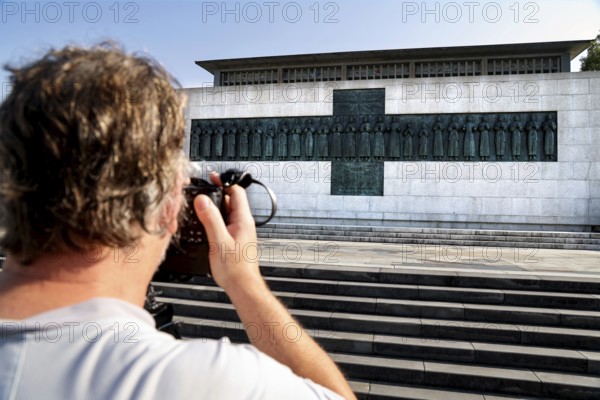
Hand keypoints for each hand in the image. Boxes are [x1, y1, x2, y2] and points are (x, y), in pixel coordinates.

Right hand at [192, 173, 261, 291]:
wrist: (242, 286)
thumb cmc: (235, 269)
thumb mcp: (219, 241)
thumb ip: (211, 219)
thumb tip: (203, 200)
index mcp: (243, 220)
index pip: (237, 192)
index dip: (224, 182)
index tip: (211, 178)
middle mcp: (243, 224)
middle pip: (231, 200)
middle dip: (216, 193)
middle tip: (201, 191)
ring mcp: (240, 232)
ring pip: (227, 212)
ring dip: (215, 207)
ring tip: (200, 206)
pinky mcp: (235, 240)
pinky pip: (225, 223)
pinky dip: (215, 219)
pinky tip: (205, 224)